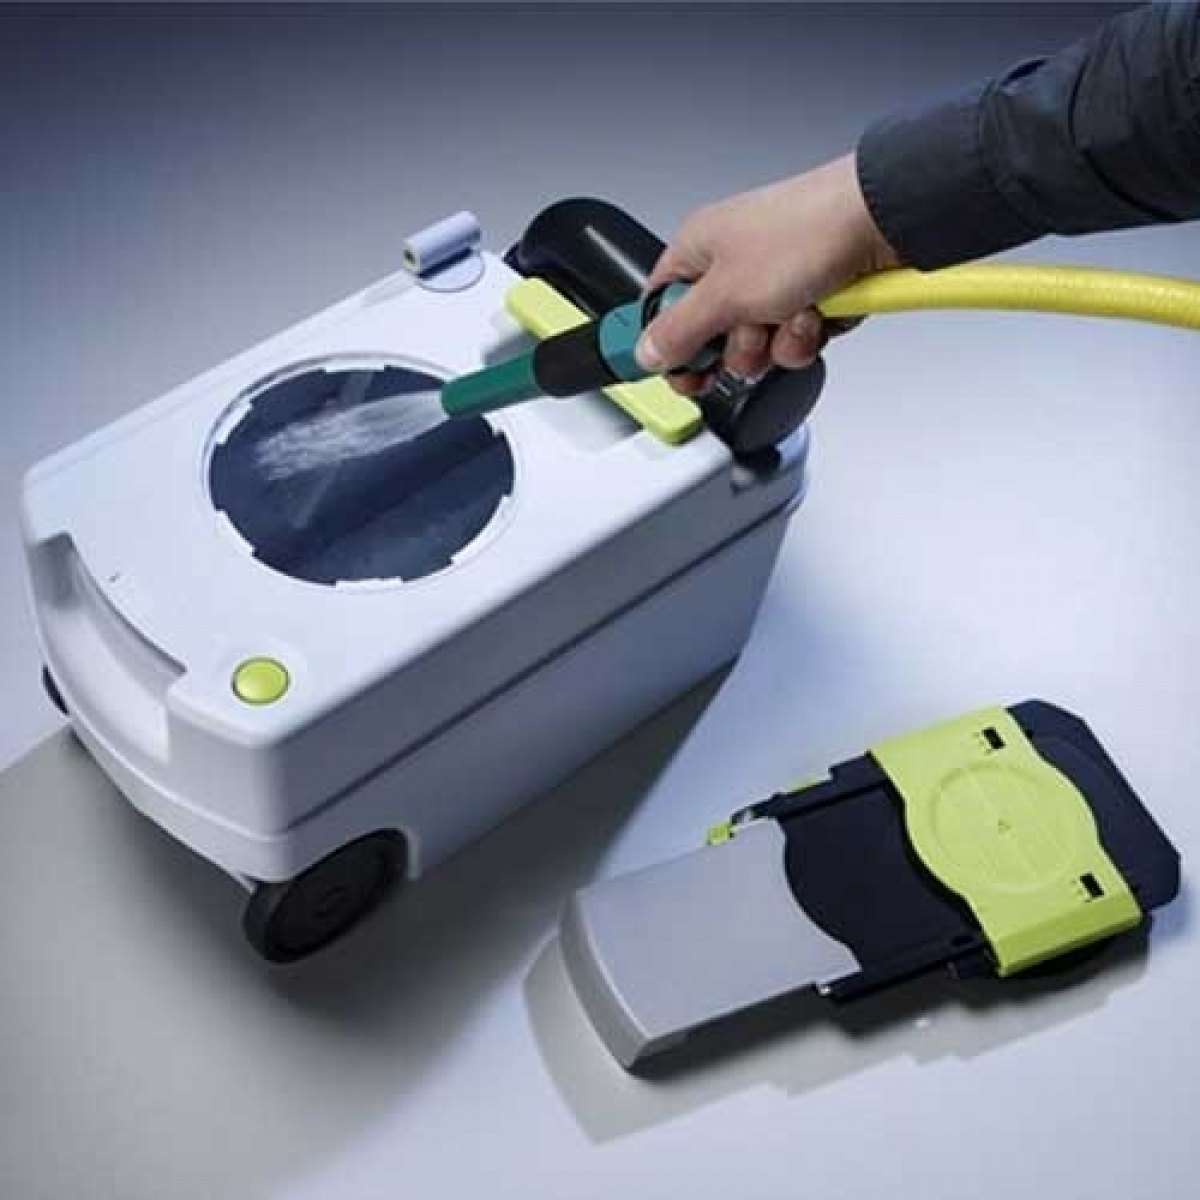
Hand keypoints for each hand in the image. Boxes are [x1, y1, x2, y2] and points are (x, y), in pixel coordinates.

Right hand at [636, 154, 899, 389]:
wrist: (880, 219)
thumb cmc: (806, 232)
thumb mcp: (725, 295)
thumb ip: (679, 331)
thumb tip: (646, 353)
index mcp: (699, 249)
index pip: (663, 309)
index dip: (672, 347)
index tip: (686, 373)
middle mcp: (735, 263)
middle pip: (717, 338)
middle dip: (741, 348)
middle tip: (755, 330)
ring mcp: (777, 279)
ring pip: (762, 344)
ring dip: (782, 342)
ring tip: (799, 312)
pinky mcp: (814, 292)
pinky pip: (798, 337)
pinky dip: (812, 333)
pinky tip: (822, 310)